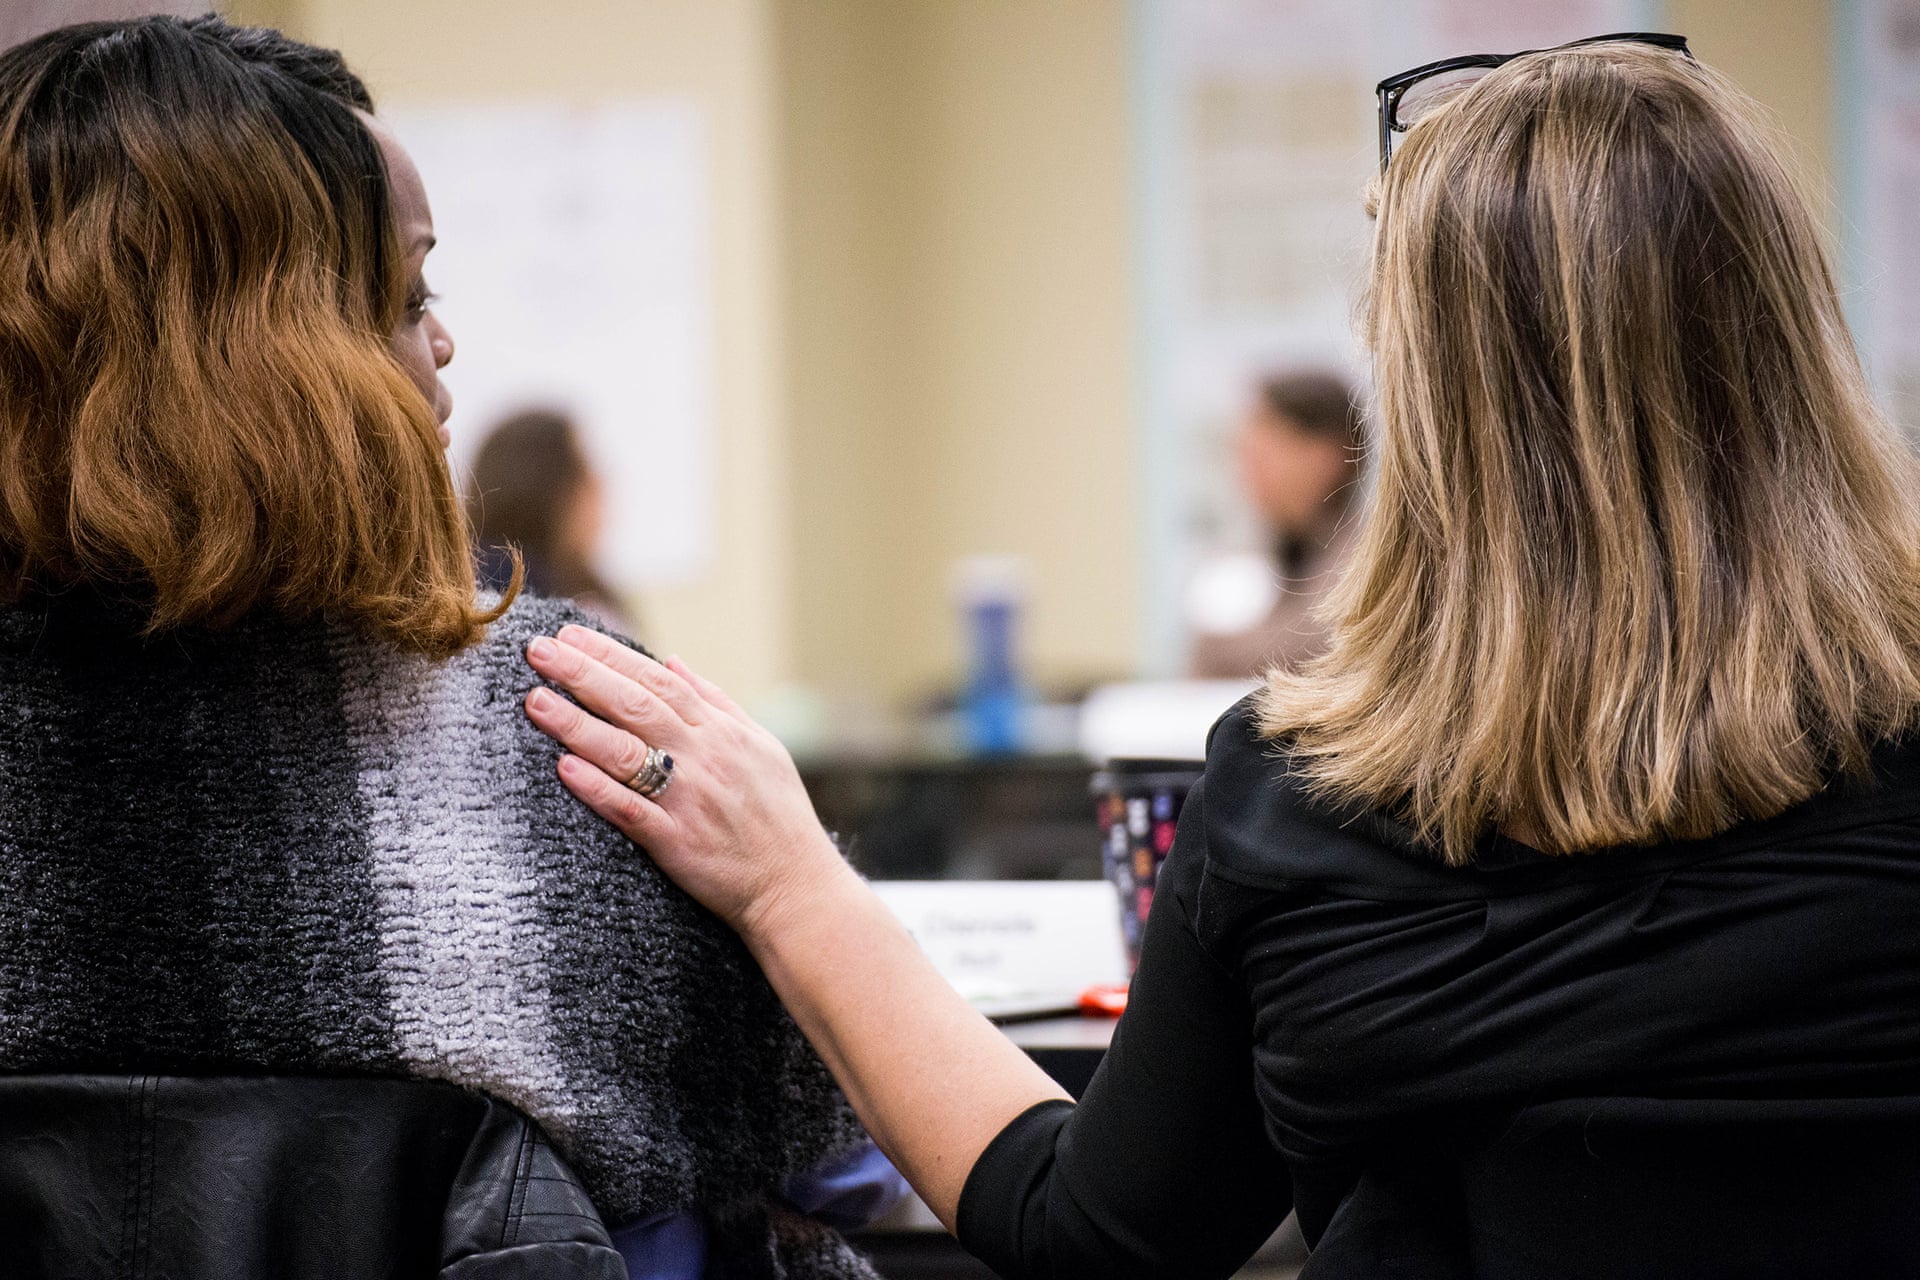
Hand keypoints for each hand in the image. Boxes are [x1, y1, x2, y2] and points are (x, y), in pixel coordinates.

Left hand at [523, 626, 850, 935]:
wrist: (797, 886)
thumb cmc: (779, 816)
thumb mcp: (761, 746)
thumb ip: (715, 702)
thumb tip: (673, 661)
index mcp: (721, 732)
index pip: (657, 680)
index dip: (611, 654)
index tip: (570, 633)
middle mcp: (703, 757)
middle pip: (634, 704)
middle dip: (583, 673)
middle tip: (537, 649)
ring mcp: (688, 799)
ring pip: (624, 752)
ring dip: (576, 724)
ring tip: (535, 699)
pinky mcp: (676, 843)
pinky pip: (630, 811)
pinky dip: (598, 789)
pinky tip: (564, 768)